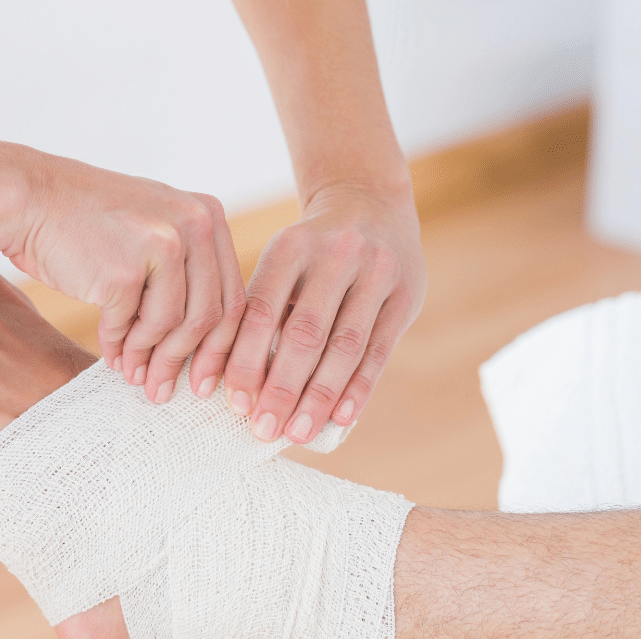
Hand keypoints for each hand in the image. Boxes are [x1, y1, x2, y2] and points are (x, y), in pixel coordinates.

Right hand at [7, 153, 245, 403]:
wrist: (30, 199)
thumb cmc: (90, 222)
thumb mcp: (156, 228)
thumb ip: (189, 271)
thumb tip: (209, 344)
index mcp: (208, 216)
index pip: (233, 296)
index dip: (222, 346)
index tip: (206, 379)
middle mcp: (194, 225)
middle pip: (209, 316)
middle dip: (187, 362)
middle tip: (168, 391)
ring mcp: (161, 246)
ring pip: (172, 325)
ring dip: (151, 359)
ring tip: (135, 377)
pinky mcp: (125, 270)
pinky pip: (131, 326)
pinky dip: (122, 348)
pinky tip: (114, 359)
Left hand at [223, 182, 425, 442]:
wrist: (370, 202)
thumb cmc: (311, 253)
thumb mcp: (283, 264)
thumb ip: (264, 313)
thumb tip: (240, 387)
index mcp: (290, 246)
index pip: (261, 312)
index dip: (245, 361)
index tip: (234, 403)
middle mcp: (335, 254)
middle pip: (305, 333)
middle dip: (282, 388)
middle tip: (264, 430)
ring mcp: (376, 272)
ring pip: (345, 346)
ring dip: (320, 397)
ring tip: (298, 433)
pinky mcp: (406, 293)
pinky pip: (379, 349)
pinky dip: (359, 387)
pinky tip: (341, 418)